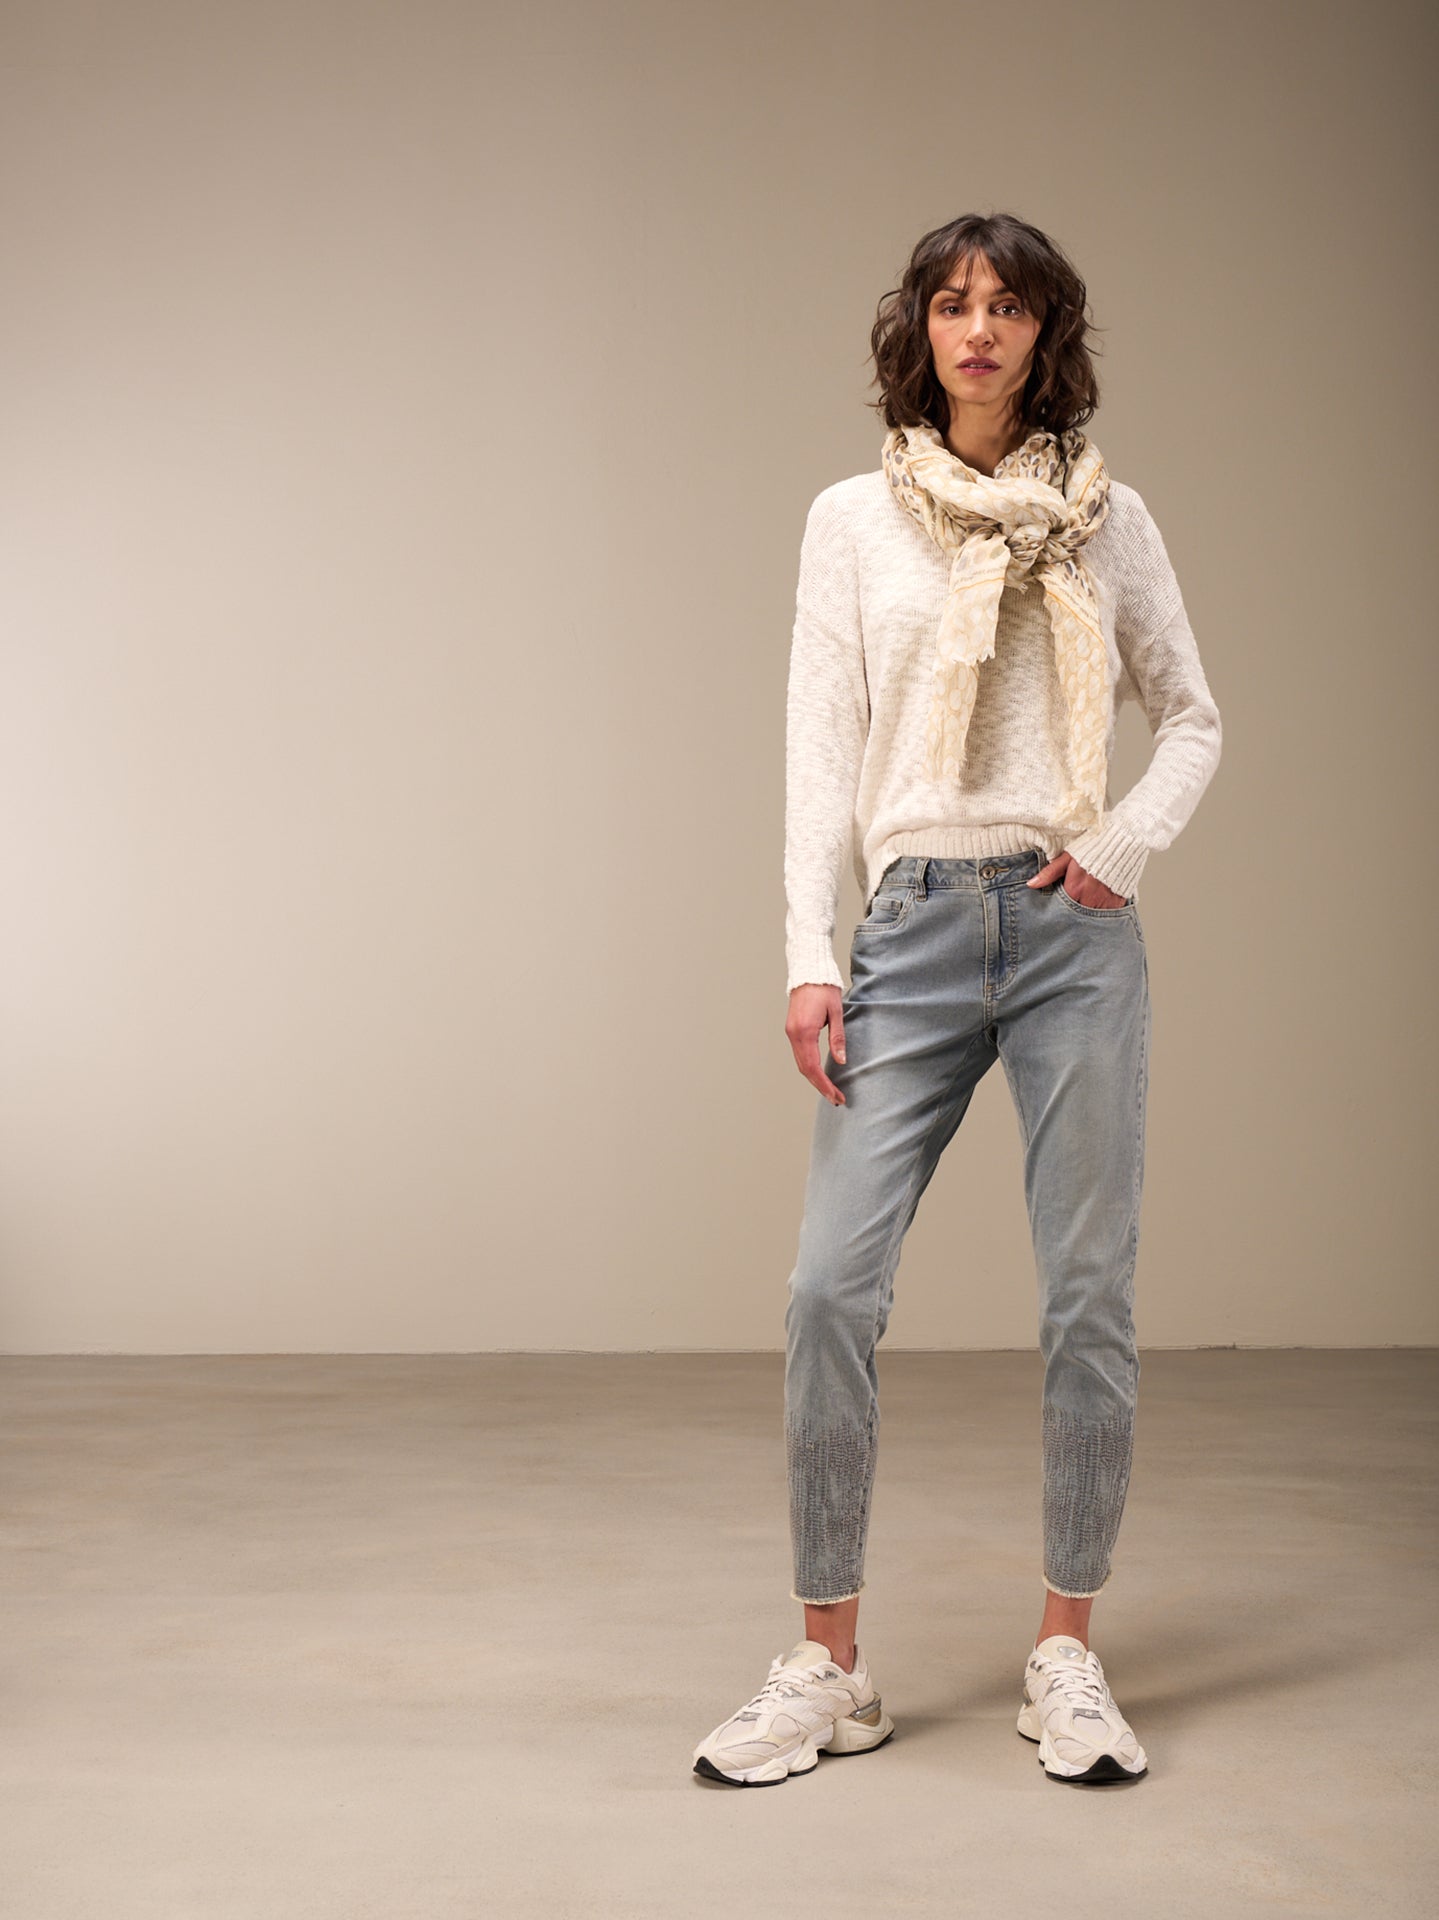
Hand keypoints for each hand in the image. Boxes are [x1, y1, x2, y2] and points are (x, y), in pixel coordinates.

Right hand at [786, 984, 847, 1105]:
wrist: (809, 972)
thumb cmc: (824, 989)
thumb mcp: (836, 1012)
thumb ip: (838, 1038)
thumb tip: (841, 1061)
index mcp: (805, 1031)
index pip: (813, 1066)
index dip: (824, 1084)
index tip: (836, 1096)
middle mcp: (794, 1035)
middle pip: (805, 1069)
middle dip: (820, 1086)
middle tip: (836, 1099)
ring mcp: (791, 1033)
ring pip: (801, 1064)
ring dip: (814, 1079)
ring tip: (830, 1090)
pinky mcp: (792, 1030)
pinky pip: (799, 1055)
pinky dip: (809, 1068)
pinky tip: (819, 1074)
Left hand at [1027, 851, 1127, 908]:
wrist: (1122, 841)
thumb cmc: (1094, 847)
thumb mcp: (1067, 857)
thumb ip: (1049, 873)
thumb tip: (1032, 884)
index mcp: (1075, 889)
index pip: (1061, 909)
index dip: (1059, 910)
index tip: (1057, 910)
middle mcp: (1089, 899)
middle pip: (1076, 916)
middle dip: (1072, 916)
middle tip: (1071, 911)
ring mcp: (1105, 903)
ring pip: (1090, 919)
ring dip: (1086, 916)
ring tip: (1084, 908)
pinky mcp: (1118, 903)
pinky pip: (1107, 916)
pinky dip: (1101, 914)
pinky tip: (1098, 909)